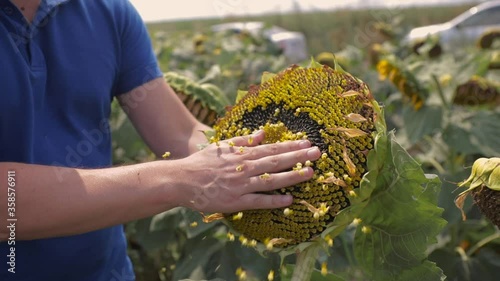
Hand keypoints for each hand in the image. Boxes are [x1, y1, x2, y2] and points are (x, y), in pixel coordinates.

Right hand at [176, 130, 320, 212]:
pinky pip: (258, 201)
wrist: (182, 180)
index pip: (271, 148)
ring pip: (271, 179)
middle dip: (298, 156)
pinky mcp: (236, 201)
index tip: (307, 143)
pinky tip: (289, 199)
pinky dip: (274, 200)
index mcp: (242, 154)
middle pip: (276, 161)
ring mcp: (241, 185)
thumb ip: (243, 140)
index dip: (291, 146)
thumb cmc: (202, 162)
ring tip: (310, 172)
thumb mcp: (222, 146)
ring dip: (292, 176)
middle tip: (317, 153)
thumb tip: (262, 134)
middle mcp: (244, 168)